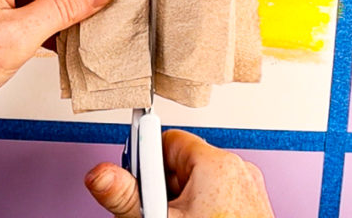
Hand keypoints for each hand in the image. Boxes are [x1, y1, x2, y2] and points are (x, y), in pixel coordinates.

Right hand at [85, 129, 274, 217]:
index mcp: (216, 163)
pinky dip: (197, 210)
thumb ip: (125, 196)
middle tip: (153, 212)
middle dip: (160, 187)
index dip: (144, 162)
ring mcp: (247, 190)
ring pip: (196, 184)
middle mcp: (236, 170)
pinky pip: (214, 198)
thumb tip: (100, 175)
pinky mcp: (252, 208)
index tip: (134, 180)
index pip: (166, 140)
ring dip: (178, 202)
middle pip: (179, 163)